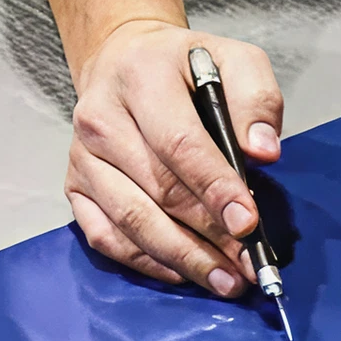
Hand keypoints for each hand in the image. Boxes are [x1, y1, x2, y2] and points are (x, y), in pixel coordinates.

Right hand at [66, 20, 283, 296]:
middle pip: (158, 190)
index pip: (180, 145)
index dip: (215, 188)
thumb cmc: (188, 66)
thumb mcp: (235, 59)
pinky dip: (146, 261)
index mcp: (142, 80)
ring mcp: (83, 157)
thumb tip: (264, 152)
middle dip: (209, 234)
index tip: (249, 223)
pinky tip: (183, 273)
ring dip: (182, 257)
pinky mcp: (75, 187)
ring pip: (131, 220)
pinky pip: (106, 236)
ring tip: (225, 280)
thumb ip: (257, 99)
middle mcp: (101, 119)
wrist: (125, 59)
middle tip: (249, 263)